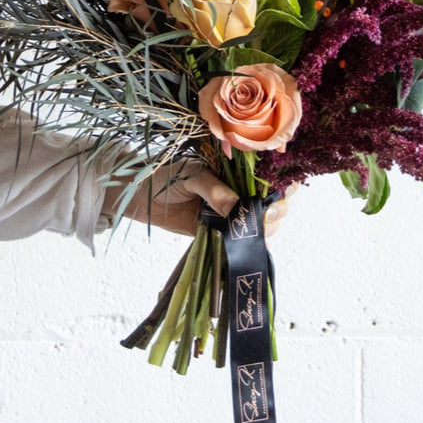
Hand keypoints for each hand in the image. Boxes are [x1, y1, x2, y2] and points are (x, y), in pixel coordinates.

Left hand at [104, 161, 292, 237]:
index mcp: (238, 171)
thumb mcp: (192, 175)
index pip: (271, 177)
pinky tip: (247, 251)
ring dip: (263, 231)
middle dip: (275, 211)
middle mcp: (240, 192)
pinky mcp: (219, 234)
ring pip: (260, 226)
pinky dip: (245, 248)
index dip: (282, 185)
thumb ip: (214, 191)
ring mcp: (231, 215)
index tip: (282, 194)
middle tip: (263, 216)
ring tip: (251, 232)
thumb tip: (236, 209)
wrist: (140, 195)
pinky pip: (238, 243)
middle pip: (273, 205)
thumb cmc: (166, 175)